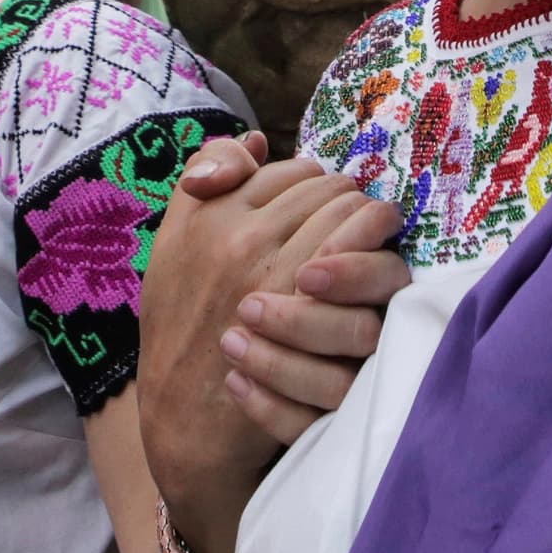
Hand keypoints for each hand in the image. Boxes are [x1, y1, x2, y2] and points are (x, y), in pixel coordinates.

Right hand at [137, 139, 394, 508]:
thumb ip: (203, 183)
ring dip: (369, 221)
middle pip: (327, 190)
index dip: (311, 184)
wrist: (187, 413)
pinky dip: (379, 253)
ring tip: (373, 234)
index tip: (317, 204)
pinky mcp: (314, 316)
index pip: (287, 172)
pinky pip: (365, 258)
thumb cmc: (181, 324)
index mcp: (209, 218)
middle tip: (352, 216)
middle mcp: (243, 241)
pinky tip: (380, 263)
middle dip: (345, 199)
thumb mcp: (171, 246)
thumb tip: (255, 139)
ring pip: (352, 217)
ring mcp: (281, 278)